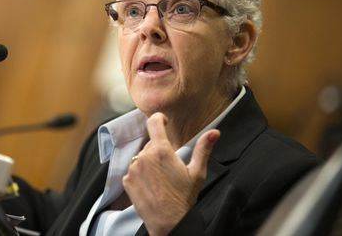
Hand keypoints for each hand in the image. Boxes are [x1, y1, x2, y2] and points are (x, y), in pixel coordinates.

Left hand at [123, 112, 219, 235]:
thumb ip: (204, 149)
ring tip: (161, 179)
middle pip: (150, 143)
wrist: (168, 223)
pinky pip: (133, 170)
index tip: (163, 121)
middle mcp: (144, 157)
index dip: (159, 118)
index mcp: (161, 151)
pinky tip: (151, 185)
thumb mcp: (197, 173)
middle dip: (159, 150)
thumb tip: (214, 132)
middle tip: (169, 166)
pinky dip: (140, 174)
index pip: (153, 122)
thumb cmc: (183, 198)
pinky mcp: (127, 181)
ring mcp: (133, 169)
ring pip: (141, 157)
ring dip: (149, 162)